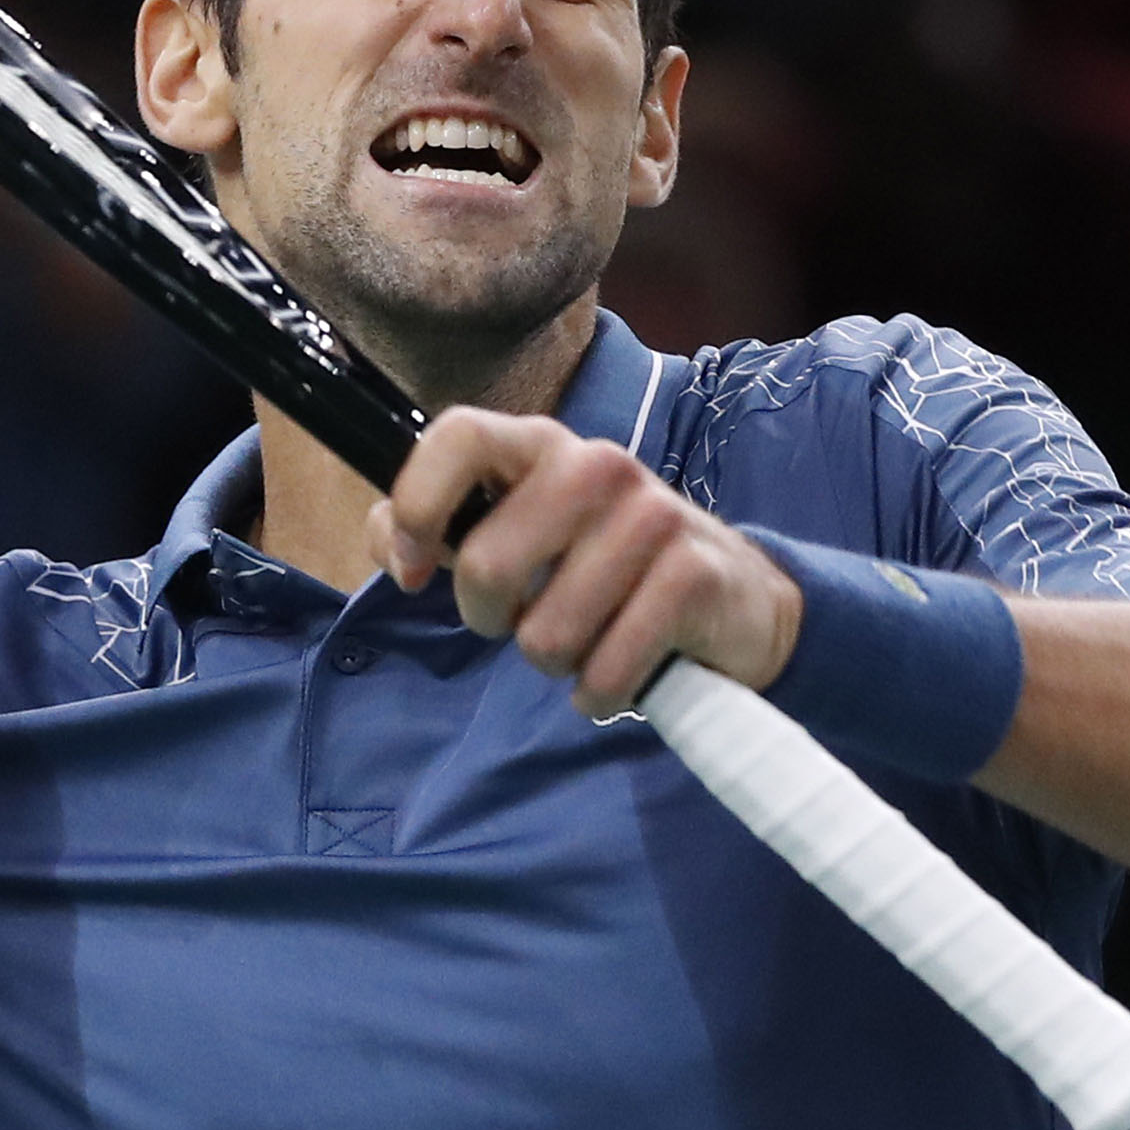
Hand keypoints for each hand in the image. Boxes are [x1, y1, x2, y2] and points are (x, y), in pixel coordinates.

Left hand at [368, 407, 802, 717]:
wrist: (734, 601)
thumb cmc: (600, 567)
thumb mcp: (516, 535)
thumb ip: (435, 530)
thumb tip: (396, 544)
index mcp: (541, 445)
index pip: (459, 435)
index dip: (418, 503)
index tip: (413, 567)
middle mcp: (596, 465)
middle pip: (486, 564)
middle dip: (489, 619)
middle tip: (522, 619)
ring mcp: (652, 515)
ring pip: (544, 634)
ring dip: (554, 662)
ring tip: (586, 638)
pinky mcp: (693, 576)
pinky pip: (604, 671)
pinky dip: (599, 694)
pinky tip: (618, 674)